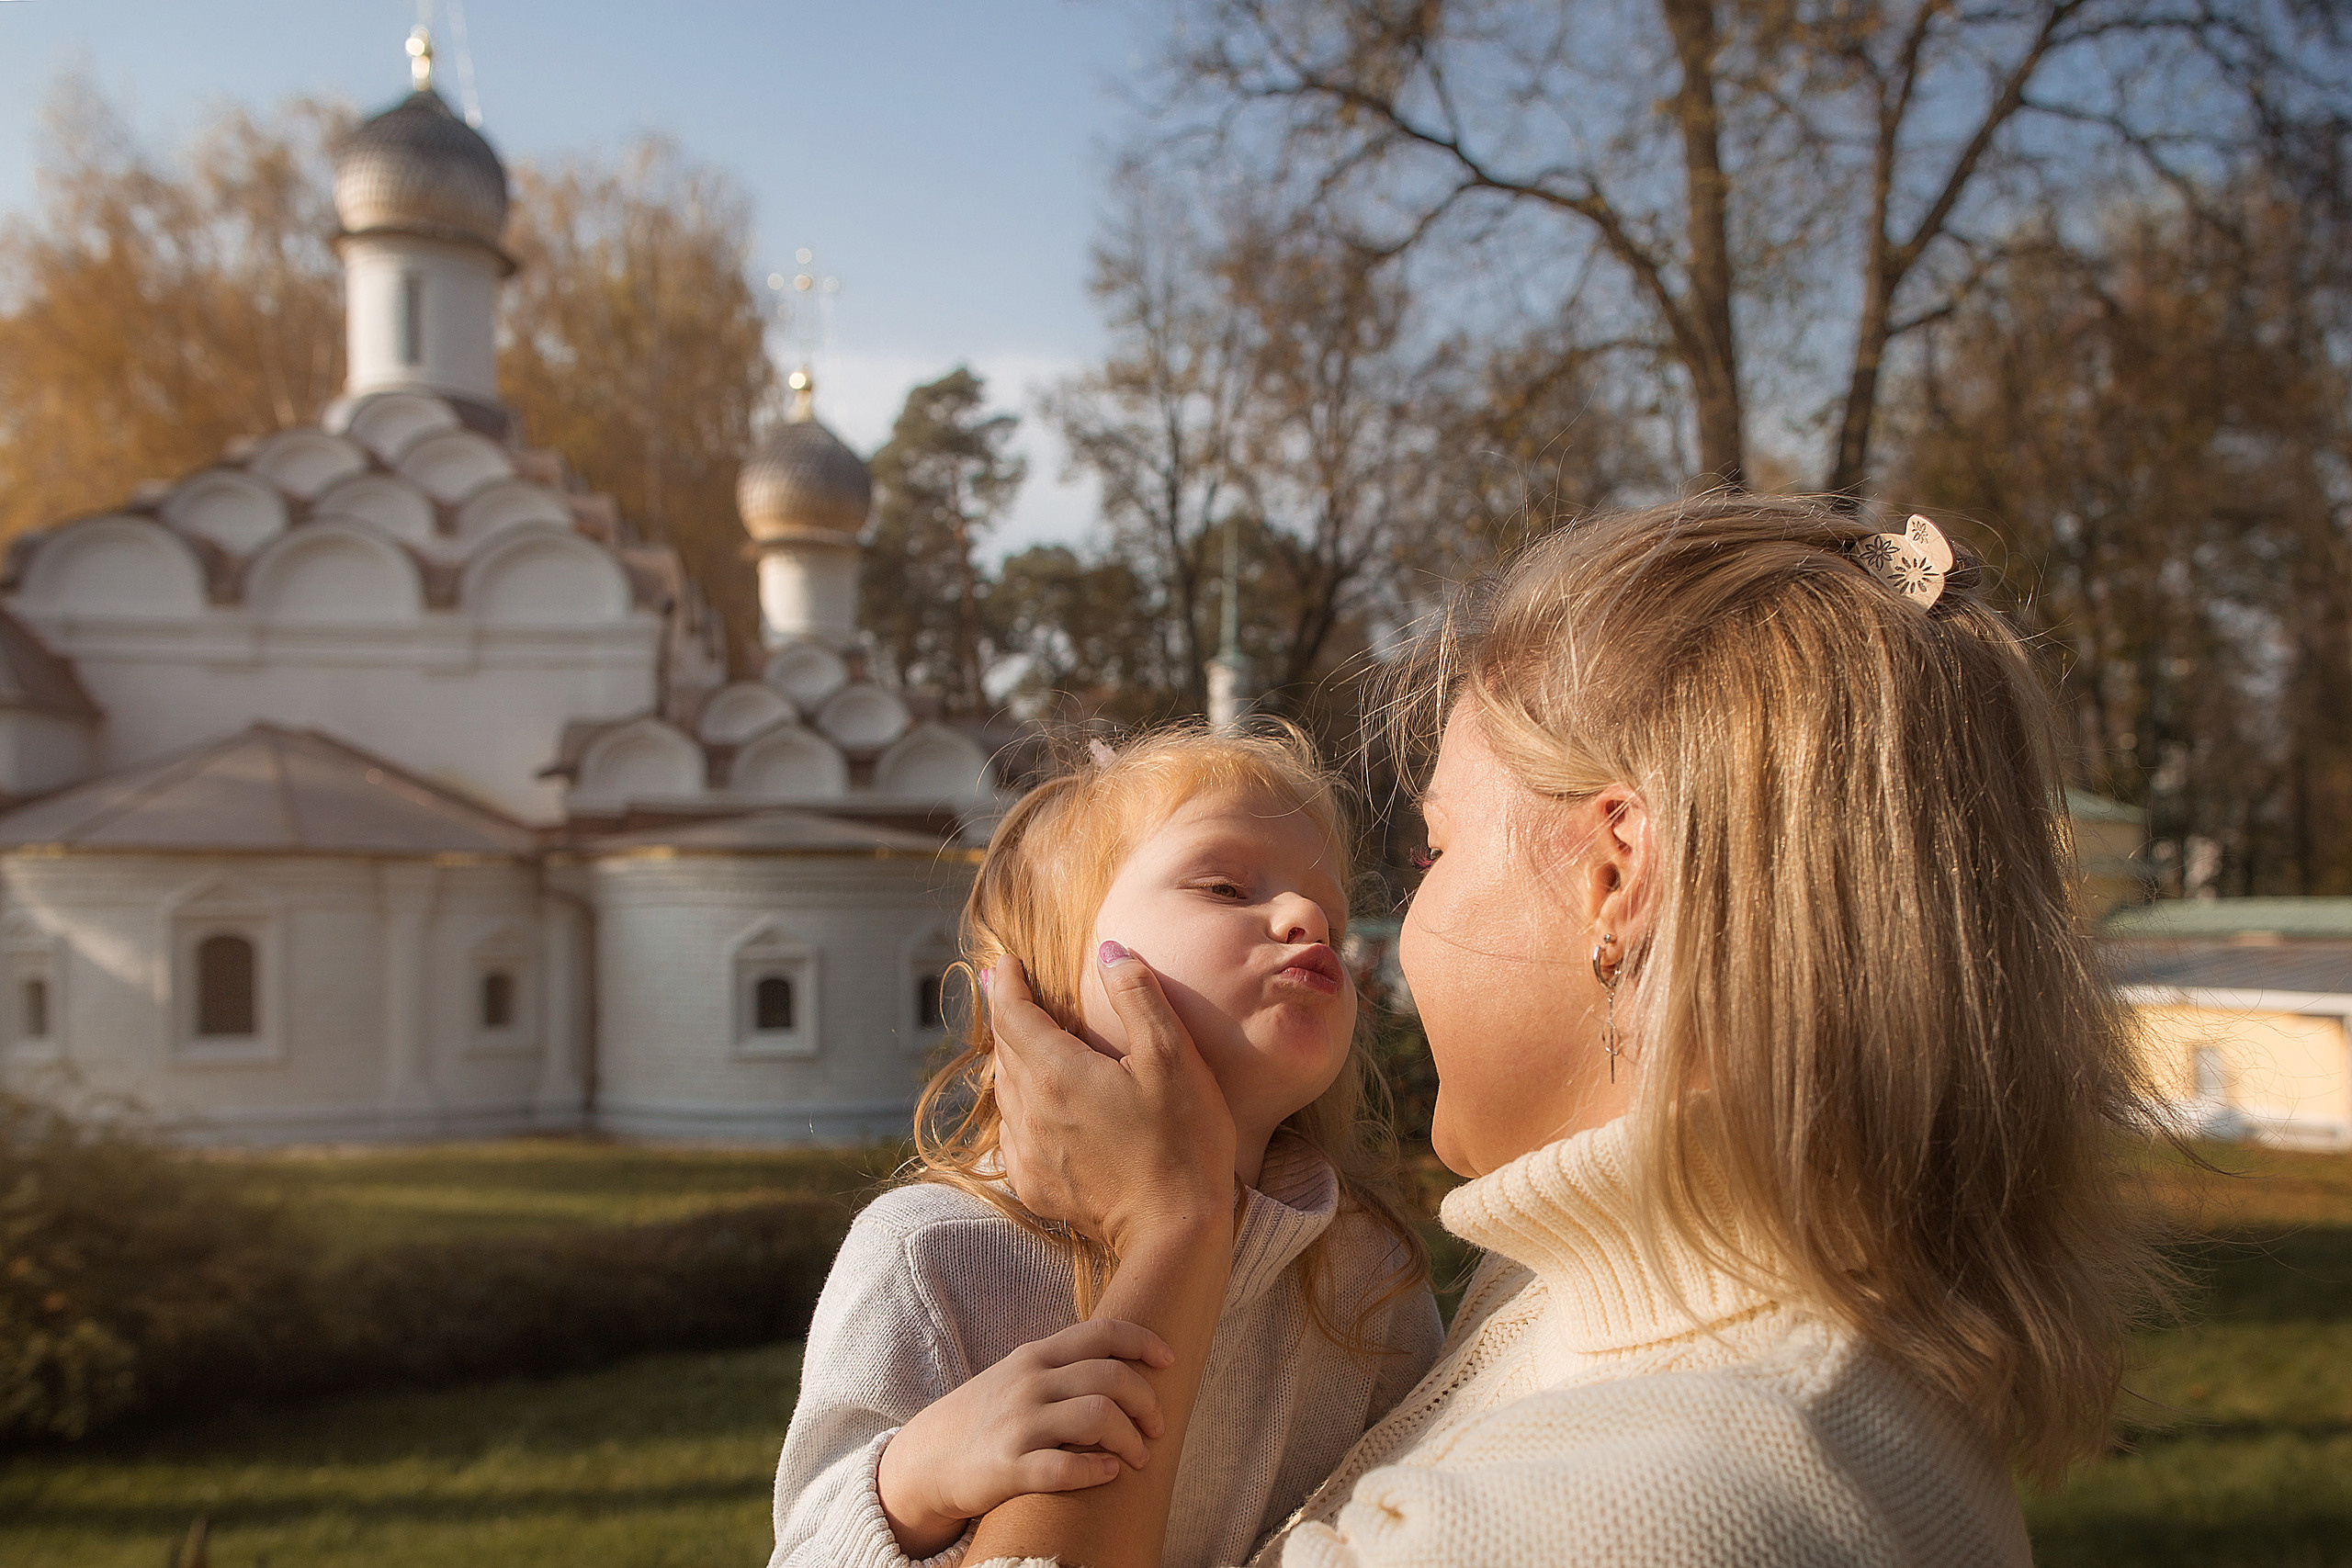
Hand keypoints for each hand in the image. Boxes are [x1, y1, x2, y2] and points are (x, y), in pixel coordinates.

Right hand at [875, 1318, 1173, 1556]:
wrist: (925, 1459)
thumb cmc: (986, 1416)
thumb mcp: (1018, 1375)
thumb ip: (1062, 1365)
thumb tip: (1124, 1360)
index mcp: (1037, 1356)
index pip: (1103, 1333)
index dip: (1145, 1342)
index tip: (1169, 1360)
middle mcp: (1030, 1383)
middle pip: (1112, 1377)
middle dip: (1147, 1401)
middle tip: (1156, 1426)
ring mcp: (1019, 1425)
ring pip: (1098, 1417)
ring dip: (1131, 1439)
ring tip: (1138, 1456)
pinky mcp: (1008, 1468)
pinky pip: (1065, 1466)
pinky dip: (1096, 1470)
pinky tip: (1108, 1474)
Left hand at [988, 949, 1237, 1255]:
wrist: (1176, 1232)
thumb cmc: (1183, 1139)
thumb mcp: (1172, 1056)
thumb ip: (1137, 996)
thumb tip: (1110, 952)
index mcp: (1056, 1071)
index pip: (1010, 1012)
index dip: (1005, 982)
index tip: (1007, 963)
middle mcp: (1030, 1110)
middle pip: (1004, 1050)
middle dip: (1008, 1015)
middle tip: (1012, 991)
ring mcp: (1029, 1153)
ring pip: (1005, 1092)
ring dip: (1013, 1061)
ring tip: (1027, 1044)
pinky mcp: (1037, 1186)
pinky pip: (1013, 1135)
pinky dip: (1019, 1109)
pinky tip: (1037, 1108)